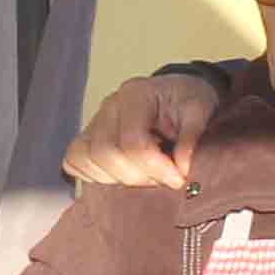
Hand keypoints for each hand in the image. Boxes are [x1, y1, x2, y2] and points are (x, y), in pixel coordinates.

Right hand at [64, 72, 220, 189]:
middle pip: (104, 153)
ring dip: (116, 178)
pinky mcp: (88, 138)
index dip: (156, 168)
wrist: (177, 96)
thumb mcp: (200, 110)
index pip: (132, 142)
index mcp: (135, 95)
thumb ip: (193, 136)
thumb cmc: (187, 101)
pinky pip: (74, 161)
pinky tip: (122, 174)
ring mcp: (95, 121)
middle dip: (137, 176)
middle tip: (164, 179)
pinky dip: (94, 175)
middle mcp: (109, 107)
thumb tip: (182, 166)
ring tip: (145, 176)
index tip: (179, 177)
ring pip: (84, 159)